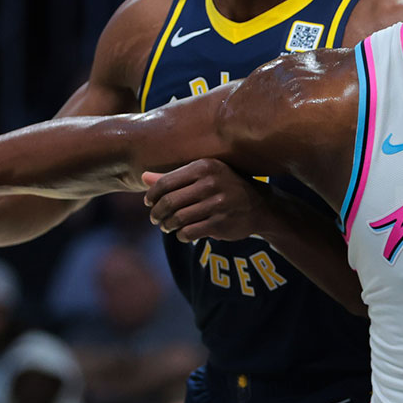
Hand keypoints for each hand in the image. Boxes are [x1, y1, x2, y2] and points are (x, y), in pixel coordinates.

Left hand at [143, 159, 274, 242]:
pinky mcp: (220, 223)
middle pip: (169, 202)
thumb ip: (173, 178)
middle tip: (155, 219)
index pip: (165, 183)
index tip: (148, 203)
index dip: (152, 196)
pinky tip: (183, 234)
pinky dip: (181, 235)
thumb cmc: (224, 188)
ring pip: (177, 219)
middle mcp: (211, 183)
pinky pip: (189, 232)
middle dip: (157, 213)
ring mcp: (217, 204)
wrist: (260, 206)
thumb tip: (143, 177)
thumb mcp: (203, 176)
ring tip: (167, 226)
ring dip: (167, 226)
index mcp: (204, 166)